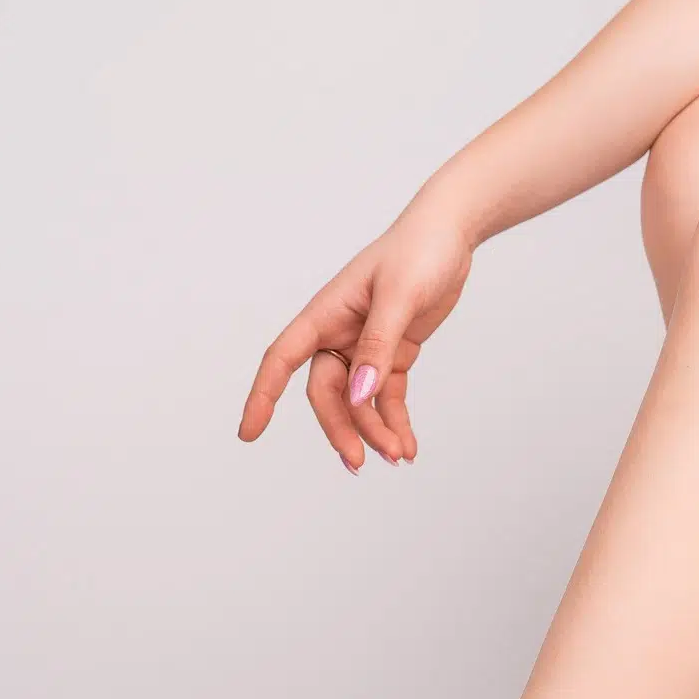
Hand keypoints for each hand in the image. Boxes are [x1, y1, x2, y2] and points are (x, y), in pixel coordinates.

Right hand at [238, 204, 472, 470]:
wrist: (450, 234)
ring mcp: (365, 347)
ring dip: (374, 432)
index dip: (262, 396)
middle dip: (341, 430)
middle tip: (359, 463)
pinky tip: (407, 447)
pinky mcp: (392, 355)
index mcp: (325, 313)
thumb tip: (360, 394)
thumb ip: (379, 345)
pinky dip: (395, 422)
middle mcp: (339, 334)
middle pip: (327, 394)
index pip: (282, 359)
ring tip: (399, 456)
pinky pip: (386, 398)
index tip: (249, 432)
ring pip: (358, 403)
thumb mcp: (399, 296)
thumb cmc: (418, 251)